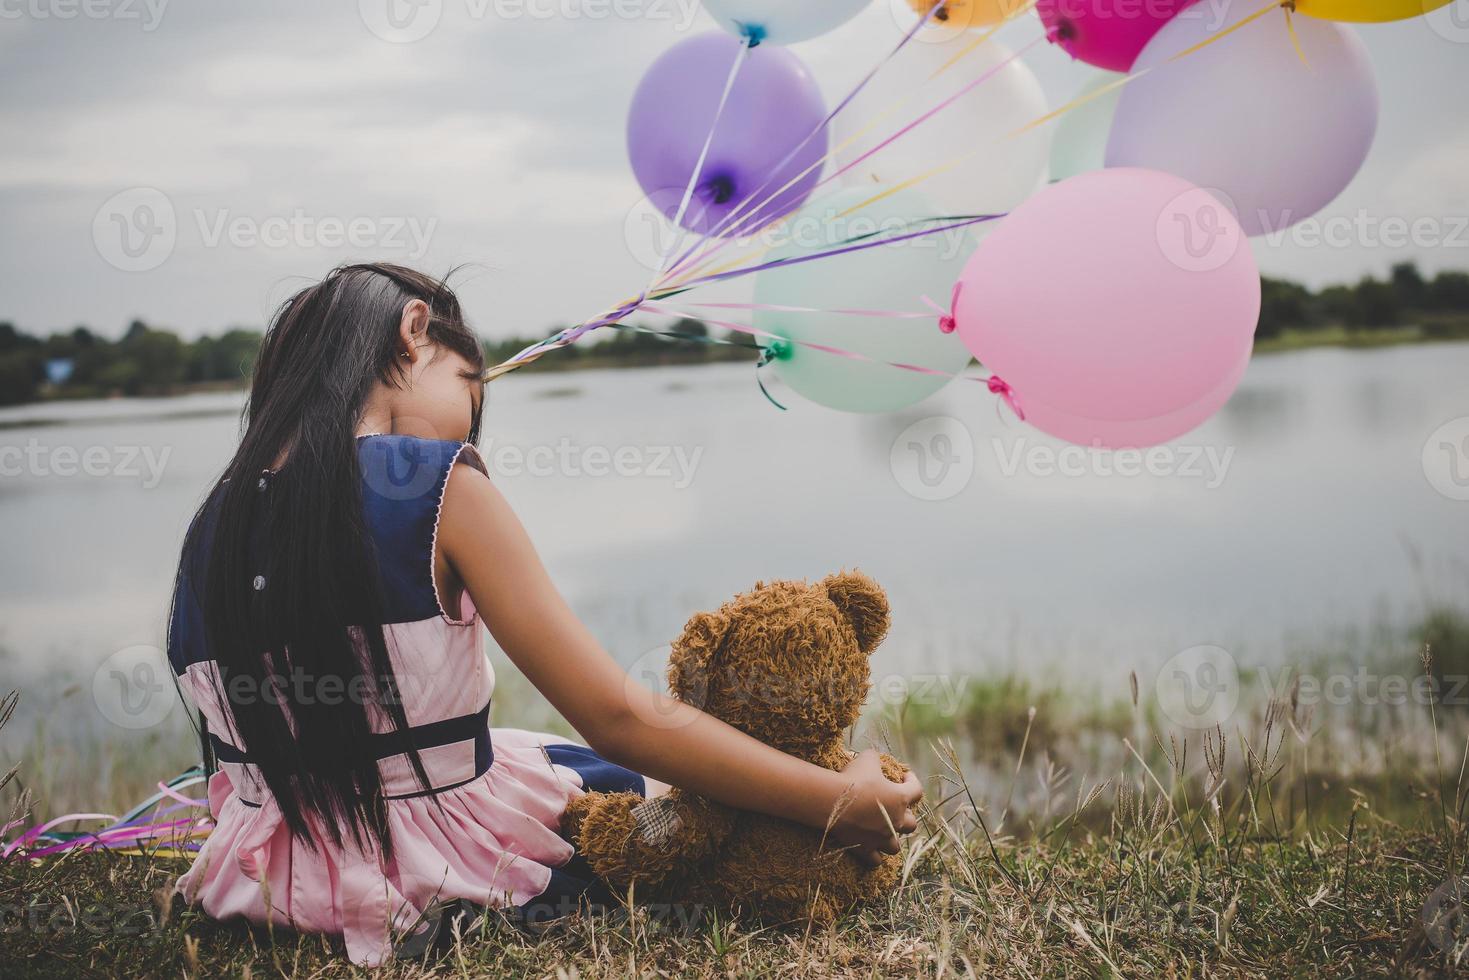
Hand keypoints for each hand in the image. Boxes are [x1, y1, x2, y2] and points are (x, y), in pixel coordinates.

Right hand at [829, 749, 922, 867]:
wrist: (832, 802)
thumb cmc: (852, 779)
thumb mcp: (867, 759)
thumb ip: (875, 758)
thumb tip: (875, 757)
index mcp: (899, 798)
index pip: (917, 790)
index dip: (912, 781)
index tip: (904, 776)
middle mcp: (895, 821)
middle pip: (911, 824)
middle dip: (905, 817)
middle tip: (895, 809)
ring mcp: (881, 838)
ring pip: (895, 846)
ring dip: (891, 839)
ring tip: (884, 832)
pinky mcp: (866, 849)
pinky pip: (876, 860)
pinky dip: (875, 856)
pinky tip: (871, 849)